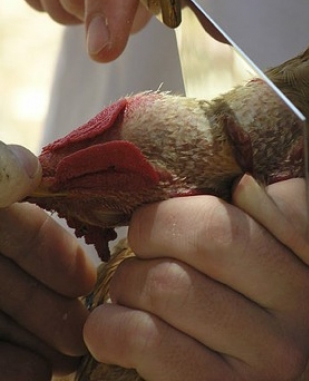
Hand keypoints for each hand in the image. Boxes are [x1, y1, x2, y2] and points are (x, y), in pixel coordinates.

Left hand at [0, 142, 95, 379]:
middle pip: (15, 280)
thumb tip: (35, 164)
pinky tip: (36, 376)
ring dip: (38, 340)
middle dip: (52, 305)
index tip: (85, 278)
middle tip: (85, 330)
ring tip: (68, 358)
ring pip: (3, 319)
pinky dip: (9, 367)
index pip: (19, 227)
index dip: (53, 251)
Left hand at [84, 175, 308, 379]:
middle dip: (155, 226)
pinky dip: (110, 323)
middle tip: (146, 233)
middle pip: (211, 236)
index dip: (264, 196)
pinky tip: (116, 319)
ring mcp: (273, 359)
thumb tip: (246, 187)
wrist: (235, 360)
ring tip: (135, 282)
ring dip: (129, 277)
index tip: (235, 190)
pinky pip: (143, 339)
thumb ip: (268, 200)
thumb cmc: (240, 274)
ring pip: (166, 285)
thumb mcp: (269, 231)